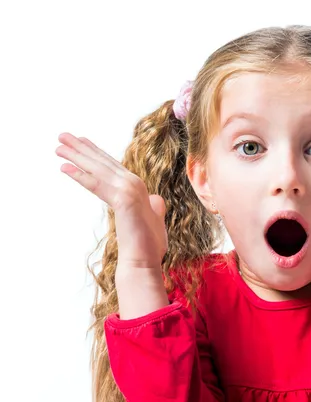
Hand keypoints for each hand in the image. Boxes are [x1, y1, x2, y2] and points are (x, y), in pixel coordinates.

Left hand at [55, 133, 167, 268]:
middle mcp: (136, 185)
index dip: (96, 152)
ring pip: (99, 170)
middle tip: (63, 136)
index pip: (114, 166)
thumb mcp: (153, 220)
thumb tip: (156, 199)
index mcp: (141, 189)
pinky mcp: (123, 200)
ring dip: (77, 156)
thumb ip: (154, 208)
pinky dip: (80, 176)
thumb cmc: (146, 246)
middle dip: (82, 148)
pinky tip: (65, 168)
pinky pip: (97, 185)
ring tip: (59, 146)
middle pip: (104, 163)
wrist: (144, 261)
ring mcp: (130, 191)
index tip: (81, 142)